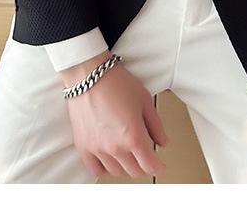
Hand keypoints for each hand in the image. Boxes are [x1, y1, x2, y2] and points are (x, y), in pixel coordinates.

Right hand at [60, 50, 167, 178]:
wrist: (89, 74)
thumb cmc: (117, 82)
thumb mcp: (145, 100)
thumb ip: (156, 125)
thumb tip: (163, 142)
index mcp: (134, 137)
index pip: (150, 166)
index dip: (158, 167)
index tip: (160, 165)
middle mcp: (115, 148)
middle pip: (135, 171)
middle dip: (143, 165)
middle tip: (144, 155)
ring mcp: (98, 149)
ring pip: (116, 172)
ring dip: (125, 166)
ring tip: (127, 154)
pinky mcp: (83, 146)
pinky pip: (95, 170)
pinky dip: (104, 168)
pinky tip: (109, 160)